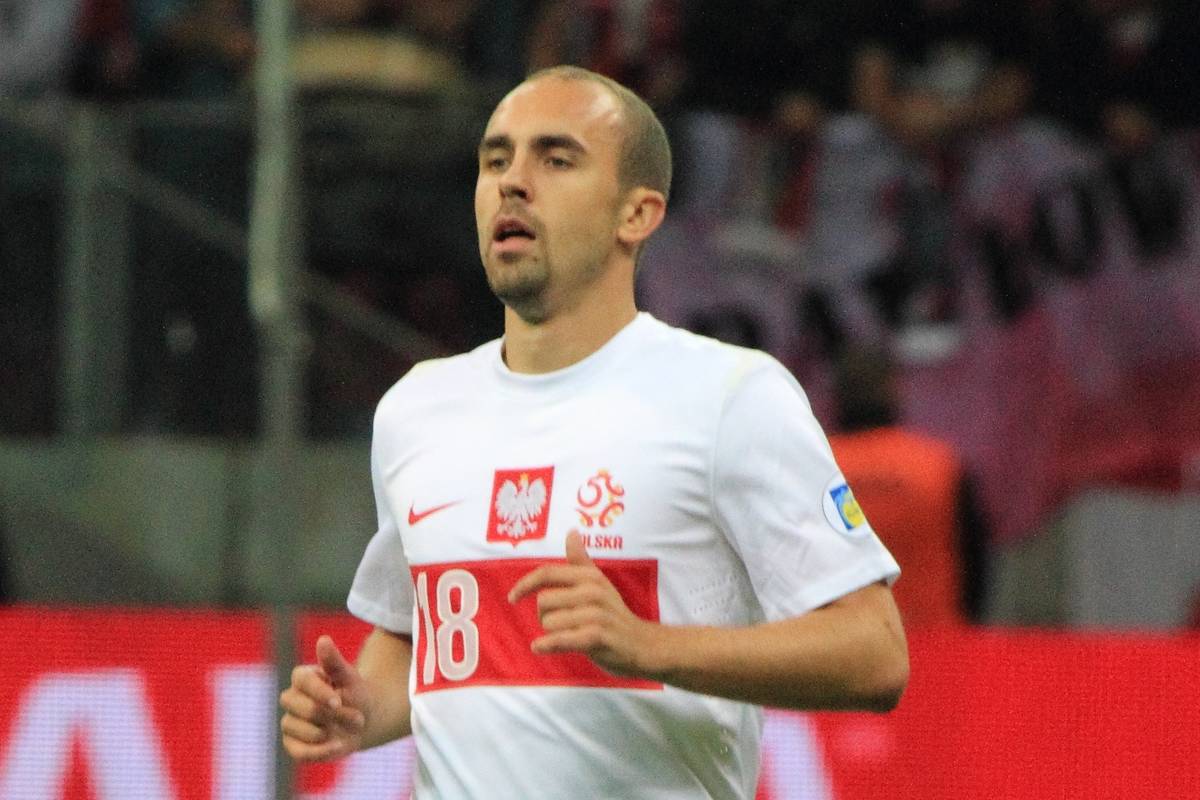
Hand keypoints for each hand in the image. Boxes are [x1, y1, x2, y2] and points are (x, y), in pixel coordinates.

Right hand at [279, 635, 369, 761]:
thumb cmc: (355, 694)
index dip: (320, 692)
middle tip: (354, 715)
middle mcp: (291, 698)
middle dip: (332, 715)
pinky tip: (338, 745)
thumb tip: (323, 639)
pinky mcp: (293, 744)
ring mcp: (290, 722)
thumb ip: (334, 661)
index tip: (338, 701)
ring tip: (348, 727)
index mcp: (302, 678)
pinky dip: (321, 751)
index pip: (301, 681)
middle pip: (304, 709)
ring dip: (330, 732)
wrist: (364, 720)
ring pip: (303, 731)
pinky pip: (300, 752)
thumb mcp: (349, 677)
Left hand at [508, 530, 657, 677]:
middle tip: (562, 625)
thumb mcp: (599, 584)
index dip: (525, 584)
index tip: (511, 598)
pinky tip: (539, 647)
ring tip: (569, 637)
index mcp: (589, 577)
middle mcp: (592, 591)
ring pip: (549, 622)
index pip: (547, 573)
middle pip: (543, 601)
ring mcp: (596, 614)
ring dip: (551, 634)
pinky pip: (560, 639)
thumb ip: (581, 561)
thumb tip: (571, 532)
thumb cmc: (614, 614)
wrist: (643, 645)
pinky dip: (547, 645)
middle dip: (544, 616)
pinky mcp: (596, 636)